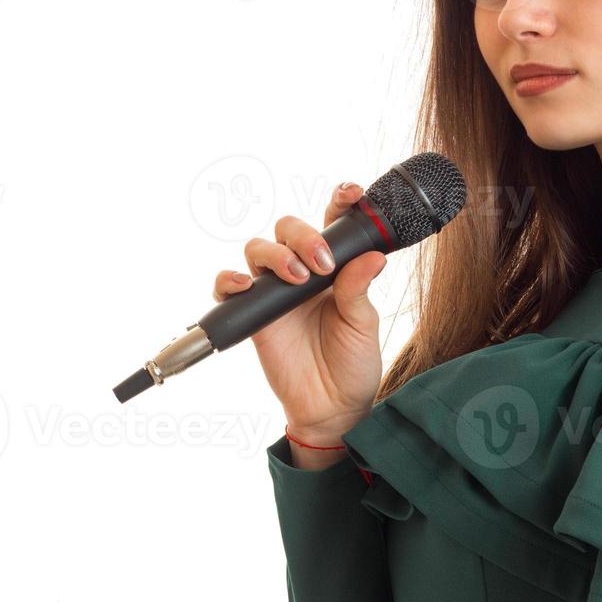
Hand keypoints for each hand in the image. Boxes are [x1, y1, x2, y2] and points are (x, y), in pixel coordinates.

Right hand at [212, 182, 385, 441]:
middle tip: (322, 264)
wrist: (333, 407)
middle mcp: (302, 272)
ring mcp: (274, 292)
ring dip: (275, 255)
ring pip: (258, 249)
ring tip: (297, 278)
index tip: (351, 194)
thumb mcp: (364, 324)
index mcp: (335, 267)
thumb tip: (374, 255)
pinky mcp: (252, 315)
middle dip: (304, 236)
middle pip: (288, 229)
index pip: (332, 223)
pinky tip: (246, 285)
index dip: (339, 201)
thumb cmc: (353, 362)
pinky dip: (230, 280)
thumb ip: (359, 288)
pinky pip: (227, 287)